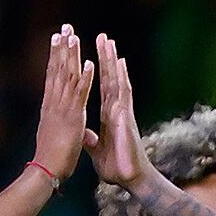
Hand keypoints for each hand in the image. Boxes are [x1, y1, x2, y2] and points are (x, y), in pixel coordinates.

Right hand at [31, 27, 93, 180]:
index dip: (55, 55)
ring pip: (67, 77)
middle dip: (61, 47)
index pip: (53, 75)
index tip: (58, 38)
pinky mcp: (74, 118)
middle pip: (57, 69)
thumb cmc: (51, 156)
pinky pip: (81, 95)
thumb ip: (56, 121)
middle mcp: (54, 102)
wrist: (46, 171)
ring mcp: (63, 109)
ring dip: (71, 56)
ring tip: (74, 36)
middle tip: (64, 27)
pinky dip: (85, 78)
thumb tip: (54, 115)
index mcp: (51, 105)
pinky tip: (89, 63)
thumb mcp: (54, 132)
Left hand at [88, 34, 144, 187]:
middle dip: (104, 57)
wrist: (130, 178)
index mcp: (109, 116)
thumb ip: (92, 139)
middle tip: (101, 36)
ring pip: (116, 79)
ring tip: (107, 40)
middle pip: (109, 78)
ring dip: (111, 59)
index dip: (97, 71)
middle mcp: (116, 109)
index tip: (93, 54)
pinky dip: (120, 76)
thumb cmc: (117, 167)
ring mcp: (122, 110)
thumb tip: (86, 133)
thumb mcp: (97, 150)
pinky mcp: (125, 115)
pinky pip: (122, 91)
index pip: (102, 88)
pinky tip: (118, 61)